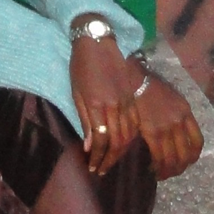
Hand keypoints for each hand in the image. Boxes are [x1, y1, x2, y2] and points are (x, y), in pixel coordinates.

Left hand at [70, 34, 139, 175]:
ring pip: (129, 134)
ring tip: (112, 161)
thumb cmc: (81, 67)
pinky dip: (131, 138)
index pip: (101, 141)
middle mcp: (115, 106)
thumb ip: (85, 120)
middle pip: (118, 141)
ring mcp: (126, 101)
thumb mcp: (77, 93)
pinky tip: (125, 145)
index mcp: (97, 105)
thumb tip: (89, 146)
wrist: (98, 42)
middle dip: (110, 159)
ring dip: (121, 152)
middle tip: (102, 170)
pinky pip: (135, 123)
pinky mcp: (132, 97)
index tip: (94, 168)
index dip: (99, 158)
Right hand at [132, 71, 203, 179]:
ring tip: (162, 174)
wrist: (136, 82)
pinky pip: (159, 156)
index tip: (188, 162)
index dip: (194, 156)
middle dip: (180, 168)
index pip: (198, 141)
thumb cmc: (152, 90)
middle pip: (186, 154)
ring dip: (168, 171)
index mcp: (187, 113)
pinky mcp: (152, 132)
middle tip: (172, 172)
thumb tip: (176, 135)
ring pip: (173, 159)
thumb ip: (178, 117)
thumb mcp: (173, 100)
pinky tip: (153, 168)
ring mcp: (167, 127)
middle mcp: (180, 122)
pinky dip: (157, 166)